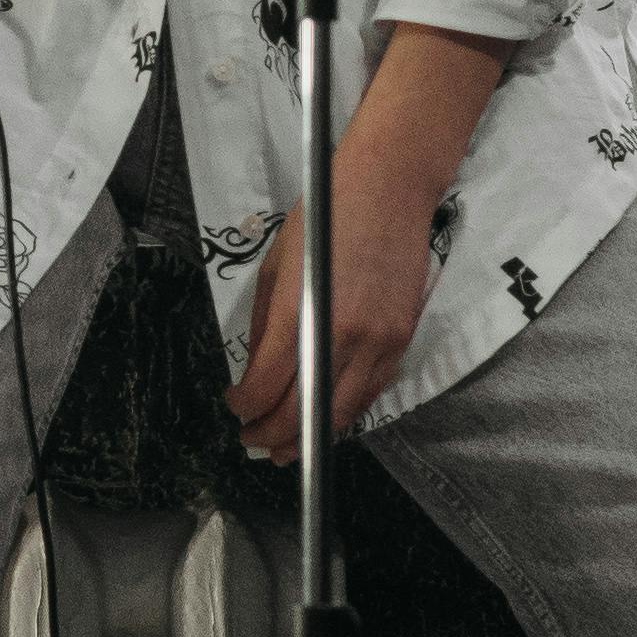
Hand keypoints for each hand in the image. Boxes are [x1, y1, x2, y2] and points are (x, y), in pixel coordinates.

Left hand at [226, 23, 508, 458]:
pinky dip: (345, 412)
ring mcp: (379, 341)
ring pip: (342, 412)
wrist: (390, 186)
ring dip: (309, 437)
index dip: (246, 407)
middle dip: (272, 434)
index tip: (234, 409)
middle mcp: (342, 335)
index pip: (268, 384)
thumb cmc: (325, 214)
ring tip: (285, 450)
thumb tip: (255, 372)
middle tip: (252, 443)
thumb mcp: (277, 262)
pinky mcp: (402, 340)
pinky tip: (324, 419)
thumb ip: (264, 324)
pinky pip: (371, 392)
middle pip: (303, 411)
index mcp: (300, 310)